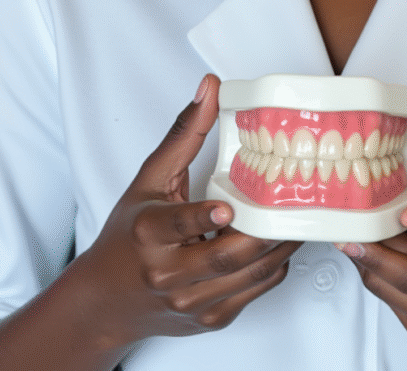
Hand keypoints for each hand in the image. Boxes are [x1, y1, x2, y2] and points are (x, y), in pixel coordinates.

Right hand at [75, 75, 299, 351]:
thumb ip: (184, 134)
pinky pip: (254, 291)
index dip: (204, 218)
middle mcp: (167, 273)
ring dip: (280, 246)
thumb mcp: (148, 180)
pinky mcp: (209, 319)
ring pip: (249, 275)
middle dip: (267, 230)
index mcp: (148, 233)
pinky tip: (282, 242)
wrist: (107, 300)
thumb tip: (210, 88)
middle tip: (296, 200)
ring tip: (299, 216)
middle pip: (228, 256)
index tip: (226, 208)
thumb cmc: (128, 236)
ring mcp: (190, 301)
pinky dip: (274, 266)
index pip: (178, 226)